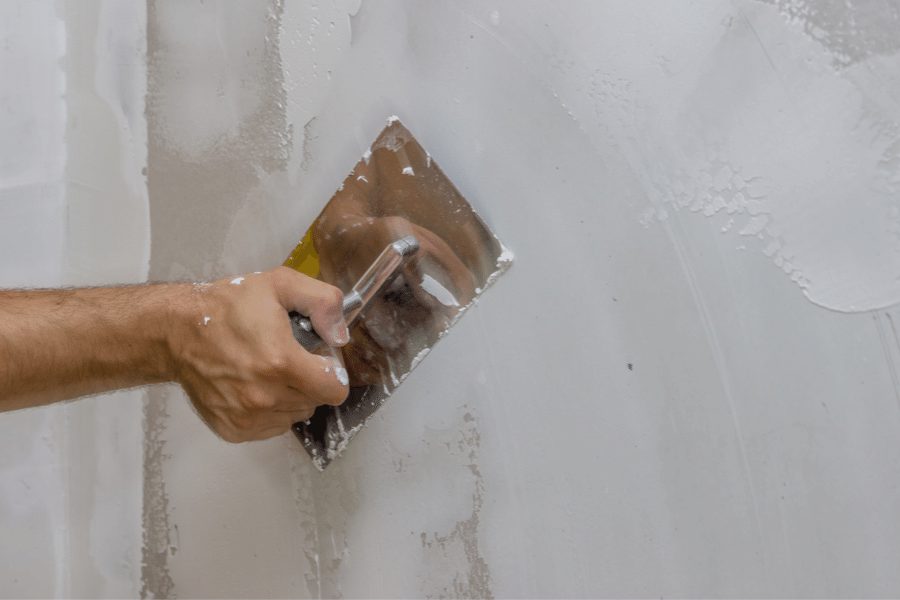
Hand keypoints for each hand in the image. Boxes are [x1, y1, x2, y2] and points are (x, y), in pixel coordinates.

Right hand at [168, 267, 349, 441]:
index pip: (334, 389)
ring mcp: (247, 416)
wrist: (177, 330)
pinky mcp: (233, 429)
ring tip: (268, 369)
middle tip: (288, 356)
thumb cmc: (225, 308)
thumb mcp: (280, 285)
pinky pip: (272, 426)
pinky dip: (271, 410)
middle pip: (315, 401)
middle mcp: (264, 395)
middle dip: (310, 380)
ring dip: (291, 395)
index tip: (318, 358)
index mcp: (280, 362)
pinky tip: (254, 385)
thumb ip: (322, 302)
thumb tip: (339, 334)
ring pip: (295, 414)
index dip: (332, 371)